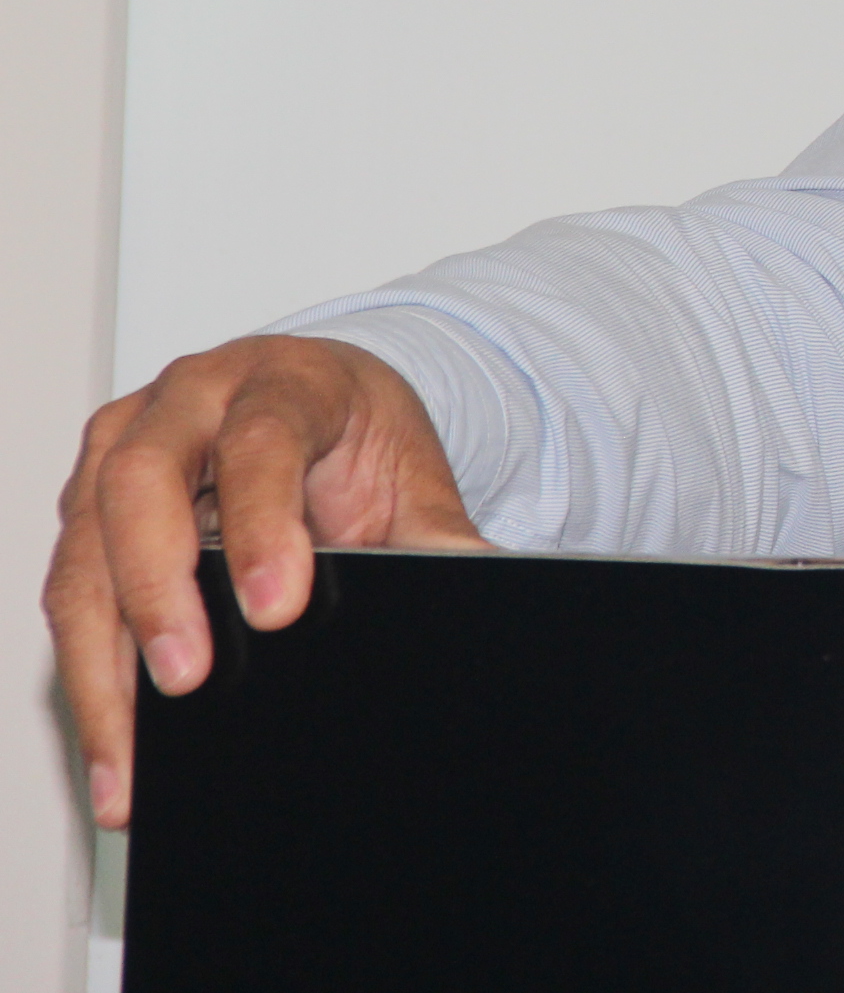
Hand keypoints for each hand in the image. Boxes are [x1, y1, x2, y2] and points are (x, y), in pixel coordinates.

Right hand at [44, 335, 486, 829]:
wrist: (316, 402)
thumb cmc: (354, 435)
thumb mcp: (410, 473)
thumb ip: (437, 537)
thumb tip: (479, 591)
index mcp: (284, 379)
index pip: (263, 441)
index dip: (263, 524)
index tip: (277, 609)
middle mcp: (188, 399)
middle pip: (142, 481)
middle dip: (158, 588)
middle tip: (188, 680)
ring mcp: (123, 445)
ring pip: (85, 545)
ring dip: (99, 657)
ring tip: (130, 756)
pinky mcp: (86, 501)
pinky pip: (70, 587)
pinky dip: (87, 670)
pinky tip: (113, 742)